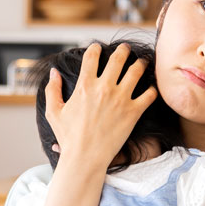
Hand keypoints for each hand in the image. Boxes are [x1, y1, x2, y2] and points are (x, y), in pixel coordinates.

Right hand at [44, 43, 155, 170]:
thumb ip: (52, 89)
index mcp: (85, 85)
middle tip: (126, 49)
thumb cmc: (68, 138)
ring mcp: (121, 99)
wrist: (85, 158)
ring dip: (140, 63)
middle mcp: (104, 88)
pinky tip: (151, 88)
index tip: (98, 47)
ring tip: (142, 62)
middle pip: (118, 58)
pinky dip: (152, 89)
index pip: (92, 56)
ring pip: (136, 71)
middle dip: (123, 50)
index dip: (95, 48)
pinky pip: (149, 94)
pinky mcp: (133, 112)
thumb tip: (54, 72)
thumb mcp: (53, 112)